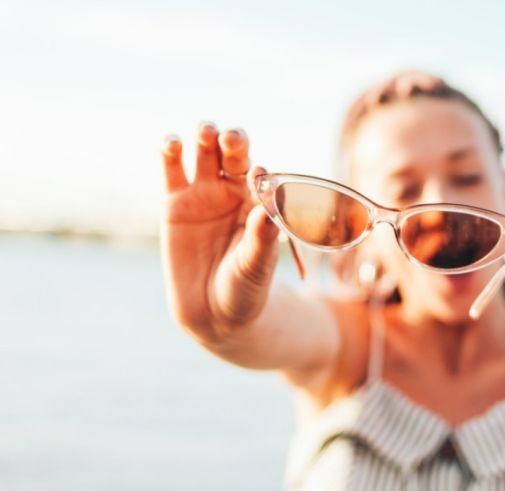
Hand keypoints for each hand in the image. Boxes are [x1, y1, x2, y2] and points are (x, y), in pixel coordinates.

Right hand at [160, 123, 279, 343]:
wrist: (212, 312)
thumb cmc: (245, 288)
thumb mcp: (256, 266)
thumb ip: (262, 240)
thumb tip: (269, 212)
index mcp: (260, 202)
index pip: (261, 176)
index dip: (259, 172)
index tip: (257, 174)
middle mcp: (233, 192)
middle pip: (234, 154)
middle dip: (234, 141)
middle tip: (231, 140)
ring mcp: (204, 194)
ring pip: (205, 153)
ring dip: (205, 137)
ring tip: (205, 132)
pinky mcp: (174, 202)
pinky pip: (172, 169)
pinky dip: (171, 151)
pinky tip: (172, 143)